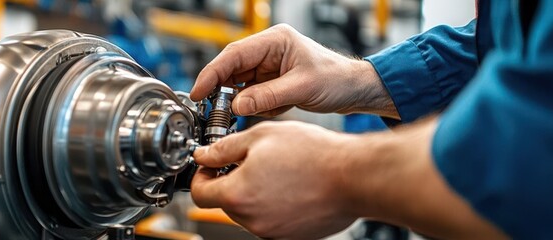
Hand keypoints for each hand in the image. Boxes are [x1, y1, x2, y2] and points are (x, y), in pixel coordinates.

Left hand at [190, 119, 508, 238]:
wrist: (355, 176)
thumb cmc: (314, 154)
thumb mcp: (261, 136)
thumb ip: (224, 148)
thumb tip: (204, 155)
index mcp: (237, 194)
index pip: (199, 193)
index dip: (201, 175)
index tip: (211, 165)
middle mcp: (251, 219)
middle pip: (225, 202)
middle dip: (230, 180)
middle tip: (249, 159)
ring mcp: (272, 231)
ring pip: (249, 210)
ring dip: (253, 190)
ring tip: (277, 168)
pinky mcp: (291, 235)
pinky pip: (271, 218)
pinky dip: (274, 202)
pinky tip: (291, 183)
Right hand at [191, 24, 397, 118]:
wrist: (354, 91)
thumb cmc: (336, 80)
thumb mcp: (302, 88)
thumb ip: (267, 97)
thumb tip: (237, 105)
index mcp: (274, 41)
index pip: (234, 55)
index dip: (212, 73)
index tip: (198, 92)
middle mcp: (267, 51)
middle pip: (230, 69)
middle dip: (221, 90)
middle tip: (212, 110)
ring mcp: (267, 67)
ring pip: (237, 84)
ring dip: (238, 101)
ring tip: (245, 114)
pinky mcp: (269, 82)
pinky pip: (249, 96)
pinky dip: (252, 107)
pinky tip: (271, 110)